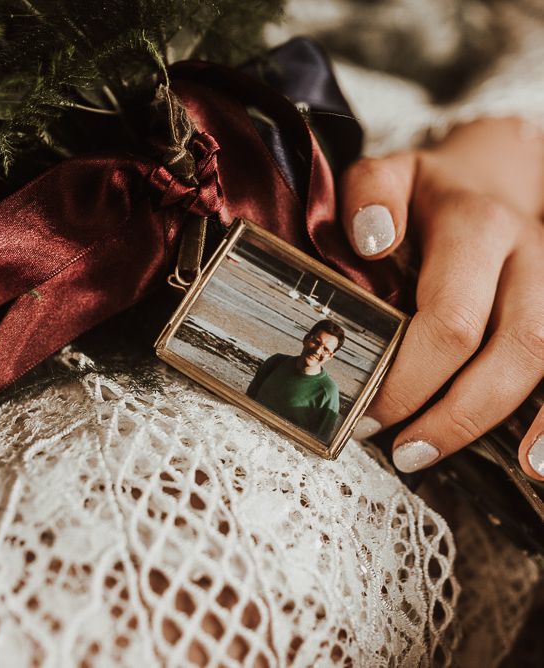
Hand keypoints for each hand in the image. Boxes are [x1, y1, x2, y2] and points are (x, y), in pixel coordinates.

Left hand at [341, 118, 543, 478]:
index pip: (451, 318)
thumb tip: (372, 241)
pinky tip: (531, 463)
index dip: (411, 375)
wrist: (492, 179)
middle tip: (396, 448)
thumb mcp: (389, 175)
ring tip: (430, 455)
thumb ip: (370, 195)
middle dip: (450, 411)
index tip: (367, 410)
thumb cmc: (427, 194)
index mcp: (477, 225)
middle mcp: (530, 256)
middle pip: (511, 347)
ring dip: (492, 420)